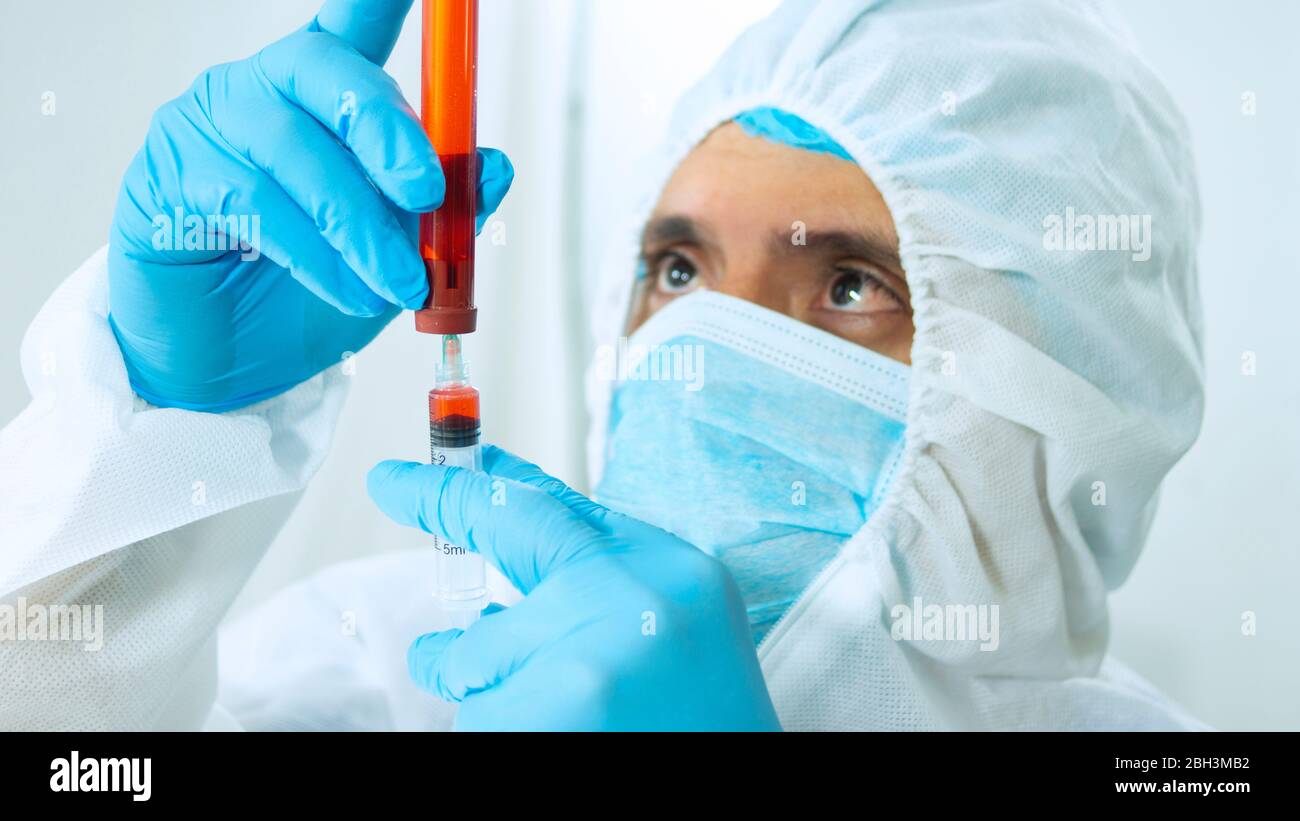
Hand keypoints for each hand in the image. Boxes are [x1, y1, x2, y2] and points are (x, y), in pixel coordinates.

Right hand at [108, 0, 512, 411]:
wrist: (227, 366)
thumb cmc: (307, 292)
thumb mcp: (396, 254)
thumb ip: (444, 210)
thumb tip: (495, 166)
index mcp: (325, 89)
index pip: (358, 19)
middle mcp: (265, 88)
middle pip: (326, 69)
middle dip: (389, 132)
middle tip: (428, 193)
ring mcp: (209, 124)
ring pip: (295, 149)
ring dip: (360, 224)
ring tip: (399, 282)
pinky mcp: (170, 176)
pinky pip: (254, 205)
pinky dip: (315, 256)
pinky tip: (347, 290)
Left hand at [366, 445, 781, 730]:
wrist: (736, 788)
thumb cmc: (699, 710)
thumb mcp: (668, 613)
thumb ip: (590, 562)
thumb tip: (498, 511)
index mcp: (667, 569)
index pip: (551, 502)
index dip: (476, 481)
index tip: (415, 468)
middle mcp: (626, 602)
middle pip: (502, 533)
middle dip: (439, 504)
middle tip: (391, 484)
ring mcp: (579, 666)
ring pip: (471, 658)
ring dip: (489, 681)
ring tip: (549, 703)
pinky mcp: (542, 725)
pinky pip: (477, 716)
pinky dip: (501, 724)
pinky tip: (555, 727)